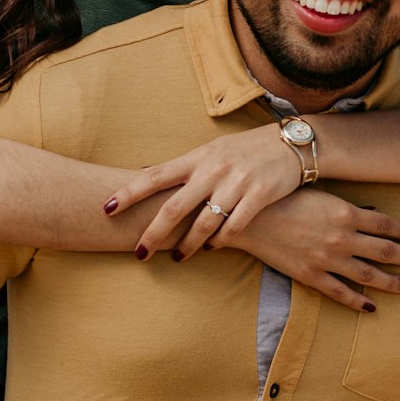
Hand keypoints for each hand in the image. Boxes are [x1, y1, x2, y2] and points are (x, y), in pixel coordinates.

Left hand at [105, 124, 399, 261]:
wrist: (293, 143)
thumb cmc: (246, 150)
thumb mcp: (213, 151)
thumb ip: (184, 167)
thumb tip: (146, 175)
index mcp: (197, 157)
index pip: (155, 175)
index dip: (128, 192)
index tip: (106, 208)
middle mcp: (213, 168)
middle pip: (174, 206)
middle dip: (154, 232)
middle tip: (139, 253)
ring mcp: (236, 182)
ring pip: (204, 221)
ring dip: (188, 244)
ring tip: (177, 257)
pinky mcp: (259, 195)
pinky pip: (235, 224)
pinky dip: (221, 239)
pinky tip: (214, 248)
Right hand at [232, 190, 399, 311]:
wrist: (250, 217)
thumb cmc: (283, 198)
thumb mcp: (319, 195)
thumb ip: (344, 207)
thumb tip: (370, 212)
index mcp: (345, 213)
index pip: (385, 224)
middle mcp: (342, 238)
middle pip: (385, 251)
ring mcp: (328, 259)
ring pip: (369, 275)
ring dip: (392, 282)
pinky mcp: (311, 276)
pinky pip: (341, 293)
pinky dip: (358, 302)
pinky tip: (372, 308)